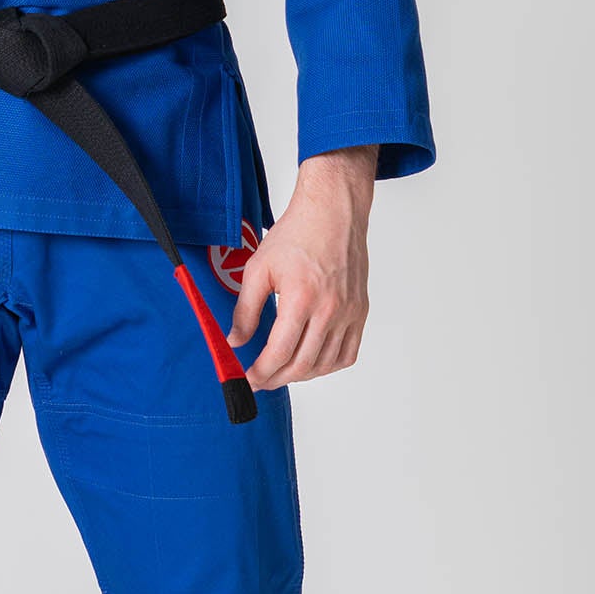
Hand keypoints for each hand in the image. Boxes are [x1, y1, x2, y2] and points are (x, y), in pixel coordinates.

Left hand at [226, 147, 375, 389]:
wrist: (334, 213)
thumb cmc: (297, 235)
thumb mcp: (259, 268)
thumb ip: (245, 310)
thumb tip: (235, 341)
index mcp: (302, 298)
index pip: (280, 352)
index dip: (261, 372)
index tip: (248, 379)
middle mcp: (330, 309)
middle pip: (303, 365)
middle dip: (276, 379)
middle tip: (260, 380)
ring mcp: (349, 313)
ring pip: (326, 364)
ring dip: (301, 375)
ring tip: (281, 372)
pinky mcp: (360, 311)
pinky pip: (348, 353)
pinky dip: (328, 366)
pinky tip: (310, 362)